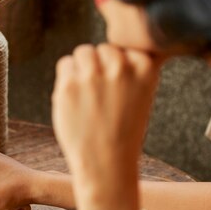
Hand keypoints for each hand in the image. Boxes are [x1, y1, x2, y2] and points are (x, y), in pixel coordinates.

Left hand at [52, 44, 161, 209]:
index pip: (126, 47)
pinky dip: (66, 79)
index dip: (119, 67)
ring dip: (81, 69)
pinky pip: (65, 64)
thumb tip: (107, 46)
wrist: (106, 163)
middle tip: (100, 97)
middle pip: (102, 48)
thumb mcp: (141, 95)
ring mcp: (93, 75)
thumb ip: (130, 69)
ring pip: (83, 52)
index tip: (119, 90)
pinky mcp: (69, 85)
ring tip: (86, 96)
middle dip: (98, 66)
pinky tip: (74, 99)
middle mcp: (120, 67)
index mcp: (145, 67)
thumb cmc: (123, 131)